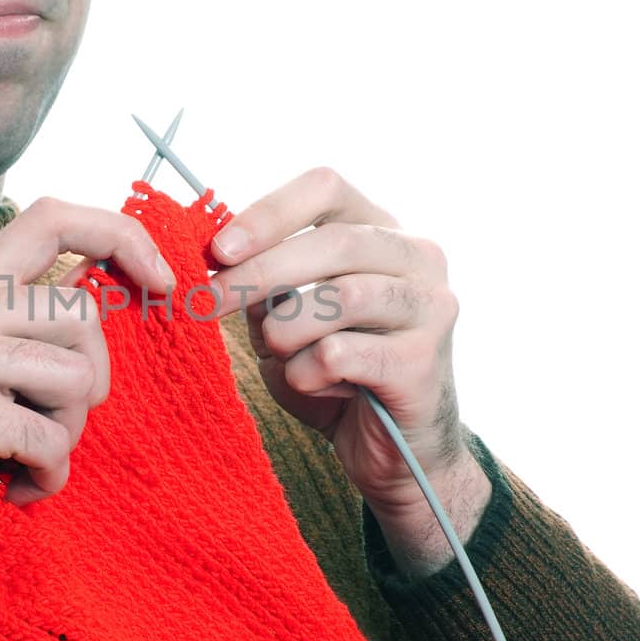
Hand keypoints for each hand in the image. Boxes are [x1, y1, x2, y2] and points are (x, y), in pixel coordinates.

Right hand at [0, 197, 173, 608]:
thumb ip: (15, 324)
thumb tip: (111, 299)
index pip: (50, 217)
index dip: (120, 234)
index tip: (160, 279)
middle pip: (83, 316)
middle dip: (91, 382)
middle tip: (53, 424)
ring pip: (78, 380)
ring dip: (68, 435)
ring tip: (26, 457)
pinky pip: (54, 442)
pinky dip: (48, 478)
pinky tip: (13, 489)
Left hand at [207, 166, 467, 510]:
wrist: (393, 452)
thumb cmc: (336, 374)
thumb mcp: (290, 319)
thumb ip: (266, 286)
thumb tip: (215, 259)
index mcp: (383, 232)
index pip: (327, 189)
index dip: (269, 213)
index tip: (218, 249)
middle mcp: (418, 258)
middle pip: (334, 242)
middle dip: (259, 272)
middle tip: (208, 302)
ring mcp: (431, 308)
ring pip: (340, 297)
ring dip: (287, 330)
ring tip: (279, 354)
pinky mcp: (423, 362)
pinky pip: (342, 354)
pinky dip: (307, 372)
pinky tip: (313, 386)